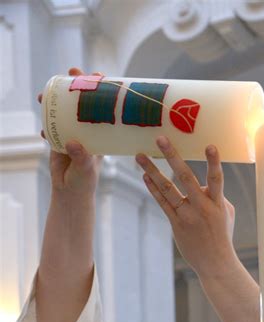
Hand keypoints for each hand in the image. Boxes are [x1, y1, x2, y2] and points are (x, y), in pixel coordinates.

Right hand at [39, 67, 101, 197]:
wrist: (70, 192)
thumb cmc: (85, 181)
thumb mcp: (86, 168)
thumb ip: (81, 156)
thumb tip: (73, 143)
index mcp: (100, 133)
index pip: (103, 106)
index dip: (101, 89)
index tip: (98, 75)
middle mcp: (87, 129)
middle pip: (82, 101)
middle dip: (76, 85)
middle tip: (72, 71)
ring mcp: (71, 132)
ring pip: (64, 110)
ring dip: (55, 100)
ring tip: (44, 95)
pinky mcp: (57, 139)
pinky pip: (50, 126)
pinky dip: (45, 125)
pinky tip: (43, 130)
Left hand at [135, 137, 235, 278]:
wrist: (215, 263)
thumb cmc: (222, 234)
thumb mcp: (226, 213)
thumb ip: (214, 194)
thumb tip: (197, 183)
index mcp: (217, 203)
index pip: (216, 179)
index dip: (214, 162)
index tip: (210, 145)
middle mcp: (201, 208)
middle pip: (186, 178)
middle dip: (173, 156)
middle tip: (161, 138)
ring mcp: (187, 216)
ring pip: (168, 189)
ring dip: (152, 170)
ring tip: (139, 155)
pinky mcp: (176, 224)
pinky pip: (162, 203)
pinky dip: (153, 189)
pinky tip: (145, 176)